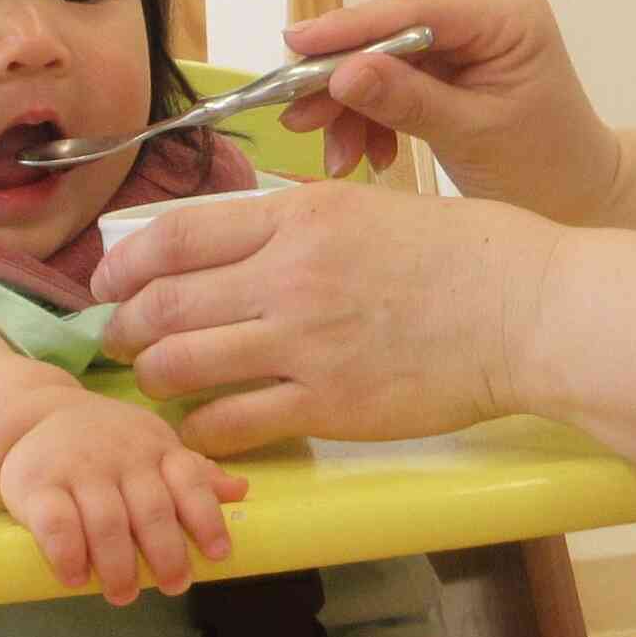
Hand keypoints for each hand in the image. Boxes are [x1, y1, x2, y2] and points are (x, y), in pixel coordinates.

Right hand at [0, 393, 248, 604]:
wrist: (31, 416)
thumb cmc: (108, 442)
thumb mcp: (153, 447)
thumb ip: (193, 474)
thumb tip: (241, 491)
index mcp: (155, 448)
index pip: (188, 479)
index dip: (206, 516)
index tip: (218, 553)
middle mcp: (121, 456)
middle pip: (151, 508)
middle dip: (167, 552)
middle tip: (175, 586)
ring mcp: (78, 469)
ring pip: (106, 521)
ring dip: (118, 564)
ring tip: (124, 594)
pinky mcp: (36, 485)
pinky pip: (55, 522)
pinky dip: (67, 554)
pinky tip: (75, 578)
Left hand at [91, 180, 561, 455]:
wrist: (528, 309)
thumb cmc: (465, 254)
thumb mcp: (370, 206)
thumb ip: (301, 223)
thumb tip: (246, 238)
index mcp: (298, 215)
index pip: (175, 236)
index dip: (123, 263)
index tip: (107, 281)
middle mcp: (288, 274)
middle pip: (162, 302)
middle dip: (123, 325)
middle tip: (118, 338)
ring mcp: (304, 343)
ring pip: (181, 364)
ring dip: (155, 376)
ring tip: (156, 381)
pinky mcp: (328, 405)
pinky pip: (231, 423)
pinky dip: (200, 429)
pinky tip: (202, 428)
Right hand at [279, 0, 620, 223]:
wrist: (579, 197)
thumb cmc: (544, 169)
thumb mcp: (473, 136)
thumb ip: (408, 101)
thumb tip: (344, 73)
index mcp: (507, 16)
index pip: (414, 10)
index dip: (350, 27)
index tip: (297, 43)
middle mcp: (484, 12)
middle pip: (389, 32)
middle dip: (341, 78)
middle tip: (295, 114)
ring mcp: (465, 35)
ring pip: (383, 58)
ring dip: (352, 107)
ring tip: (336, 157)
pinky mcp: (449, 60)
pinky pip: (393, 78)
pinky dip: (372, 117)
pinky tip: (366, 155)